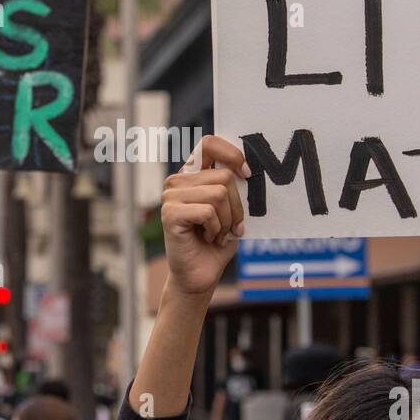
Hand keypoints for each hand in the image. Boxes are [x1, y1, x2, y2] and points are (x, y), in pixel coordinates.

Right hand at [161, 136, 248, 295]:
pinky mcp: (170, 214)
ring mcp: (171, 196)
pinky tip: (207, 238)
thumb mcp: (231, 210)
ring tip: (217, 234)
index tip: (247, 174)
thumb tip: (249, 171)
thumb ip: (235, 188)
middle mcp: (178, 180)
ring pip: (218, 194)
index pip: (210, 144)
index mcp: (193, 174)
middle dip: (236, 206)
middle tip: (230, 227)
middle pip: (224, 176)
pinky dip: (216, 229)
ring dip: (227, 221)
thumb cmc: (217, 242)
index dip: (232, 154)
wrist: (200, 275)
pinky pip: (208, 211)